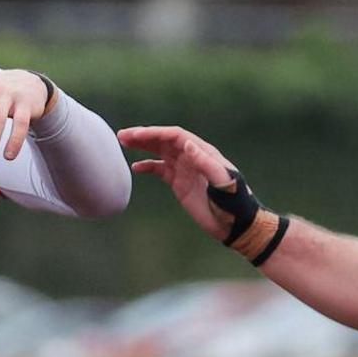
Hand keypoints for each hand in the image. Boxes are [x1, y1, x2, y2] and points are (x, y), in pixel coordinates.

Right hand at [117, 125, 256, 243]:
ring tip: (123, 143)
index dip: (155, 133)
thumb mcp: (223, 182)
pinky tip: (135, 167)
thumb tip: (186, 144)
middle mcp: (192, 157)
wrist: (235, 223)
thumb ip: (205, 163)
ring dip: (142, 147)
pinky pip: (160, 170)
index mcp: (202, 152)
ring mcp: (184, 169)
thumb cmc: (234, 202)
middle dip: (143, 136)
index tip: (137, 136)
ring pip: (159, 152)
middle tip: (122, 135)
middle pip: (164, 141)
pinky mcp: (179, 183)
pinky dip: (147, 166)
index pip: (175, 136)